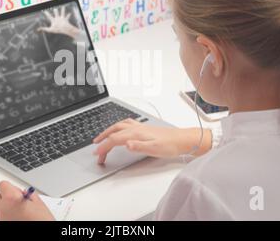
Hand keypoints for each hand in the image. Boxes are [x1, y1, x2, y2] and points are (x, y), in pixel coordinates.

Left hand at [0, 181, 54, 220]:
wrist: (42, 234)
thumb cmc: (41, 220)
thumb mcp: (38, 203)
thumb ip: (27, 195)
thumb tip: (23, 194)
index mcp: (12, 198)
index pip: (2, 185)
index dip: (9, 186)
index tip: (16, 190)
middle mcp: (3, 208)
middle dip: (1, 194)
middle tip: (12, 197)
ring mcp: (1, 218)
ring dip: (4, 205)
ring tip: (18, 209)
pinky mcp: (2, 224)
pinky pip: (1, 215)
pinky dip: (7, 214)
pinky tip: (18, 215)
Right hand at [38, 7, 80, 38]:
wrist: (65, 28)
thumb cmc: (57, 29)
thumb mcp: (50, 30)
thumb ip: (44, 29)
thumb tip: (38, 29)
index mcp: (54, 20)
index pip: (49, 16)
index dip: (46, 13)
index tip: (44, 10)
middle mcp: (58, 18)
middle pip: (56, 13)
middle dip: (55, 11)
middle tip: (55, 9)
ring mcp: (62, 18)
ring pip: (62, 13)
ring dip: (63, 10)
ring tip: (63, 6)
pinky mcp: (66, 19)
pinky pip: (67, 17)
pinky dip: (68, 15)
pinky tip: (70, 13)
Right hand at [93, 118, 211, 163]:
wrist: (183, 140)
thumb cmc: (171, 145)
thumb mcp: (155, 149)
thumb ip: (139, 146)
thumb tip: (125, 144)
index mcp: (136, 133)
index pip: (115, 139)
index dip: (104, 147)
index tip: (97, 154)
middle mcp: (136, 128)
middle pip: (114, 131)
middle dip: (102, 139)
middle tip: (96, 148)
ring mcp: (140, 127)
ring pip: (119, 126)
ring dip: (108, 131)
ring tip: (102, 137)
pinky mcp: (144, 128)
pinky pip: (126, 124)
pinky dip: (118, 127)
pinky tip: (120, 129)